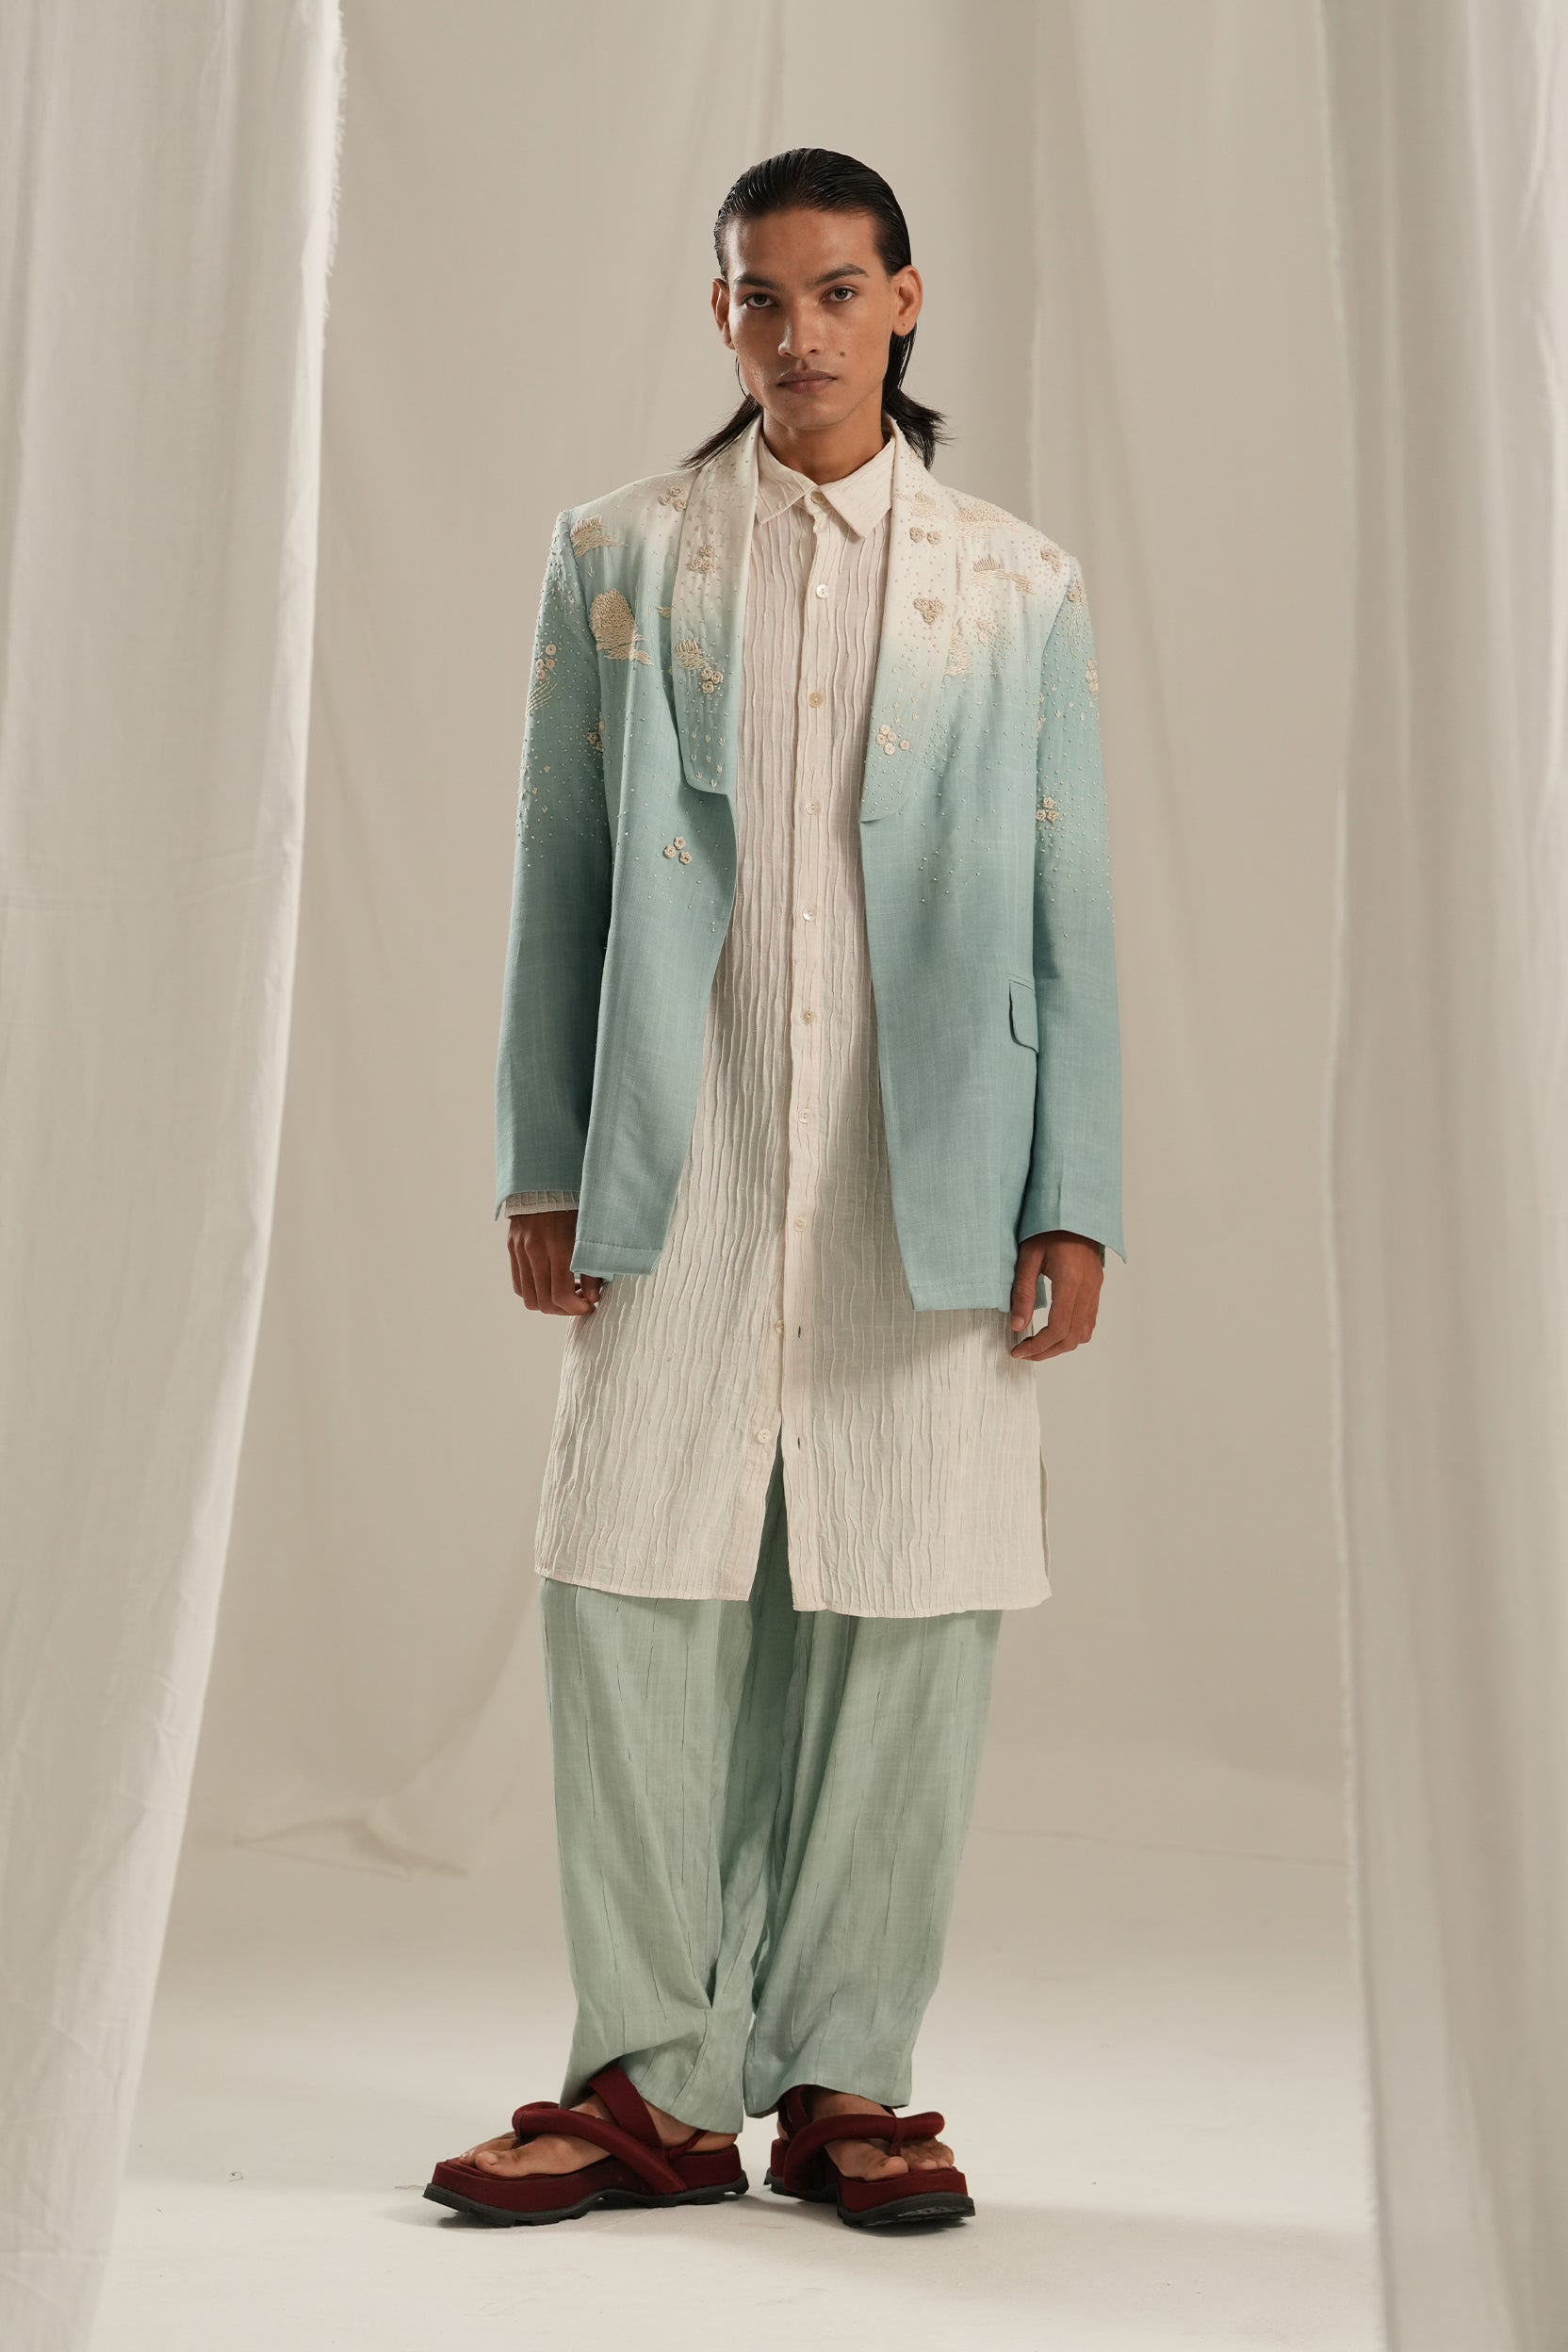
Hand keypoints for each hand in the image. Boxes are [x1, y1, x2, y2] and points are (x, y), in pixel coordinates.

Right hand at [508, 1208, 602, 1315]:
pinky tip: (550, 1283)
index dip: (576, 1308)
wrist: (547, 1177)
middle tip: (580, 1303)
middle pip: (544, 1301)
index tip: (589, 1305)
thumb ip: (591, 1266)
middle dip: (564, 1310)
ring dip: (548, 1304)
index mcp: (558, 1246)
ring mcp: (520, 1249)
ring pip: (528, 1297)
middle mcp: (535, 1250)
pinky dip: (534, 1291)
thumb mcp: (589, 1231)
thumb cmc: (575, 1202)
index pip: (560, 1295)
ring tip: (566, 1294)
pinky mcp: (513, 1247)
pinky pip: (519, 1283)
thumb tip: (592, 1297)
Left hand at [1008, 1231, 1102, 1360]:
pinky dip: (1071, 1333)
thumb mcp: (1028, 1256)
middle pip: (1073, 1337)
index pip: (1058, 1328)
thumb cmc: (1049, 1228)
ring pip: (1084, 1333)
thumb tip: (1016, 1325)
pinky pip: (1089, 1321)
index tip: (1017, 1350)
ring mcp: (1095, 1289)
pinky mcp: (1096, 1287)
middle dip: (1046, 1351)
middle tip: (1023, 1353)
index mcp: (1071, 1280)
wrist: (1075, 1210)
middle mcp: (1088, 1289)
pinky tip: (1053, 1330)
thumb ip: (1023, 1292)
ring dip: (1060, 1345)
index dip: (1037, 1346)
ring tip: (1037, 1346)